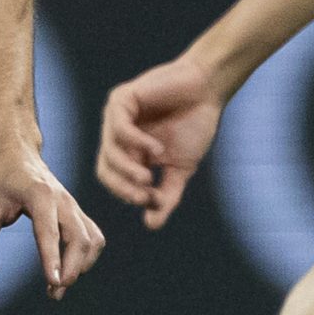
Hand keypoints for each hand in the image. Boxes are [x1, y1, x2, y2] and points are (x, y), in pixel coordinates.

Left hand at [0, 129, 104, 298]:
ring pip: (91, 239)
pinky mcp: (76, 210)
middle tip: (53, 293)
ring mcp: (73, 204)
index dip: (53, 259)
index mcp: (39, 194)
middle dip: (71, 269)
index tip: (54, 283)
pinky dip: (86, 256)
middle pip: (79, 239)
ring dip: (81, 265)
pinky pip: (92, 235)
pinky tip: (69, 269)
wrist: (13, 147)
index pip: (49, 232)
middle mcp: (62, 199)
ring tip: (59, 285)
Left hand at [95, 55, 224, 229]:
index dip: (129, 194)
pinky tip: (156, 148)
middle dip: (122, 187)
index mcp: (130, 152)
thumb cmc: (196, 124)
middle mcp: (118, 136)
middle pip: (106, 170)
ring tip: (149, 176)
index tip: (153, 201)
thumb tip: (151, 225)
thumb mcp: (181, 168)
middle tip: (143, 195)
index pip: (115, 181)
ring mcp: (117, 117)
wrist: (208, 89)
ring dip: (127, 169)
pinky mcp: (122, 100)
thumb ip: (166, 196)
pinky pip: (119, 128)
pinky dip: (135, 143)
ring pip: (109, 152)